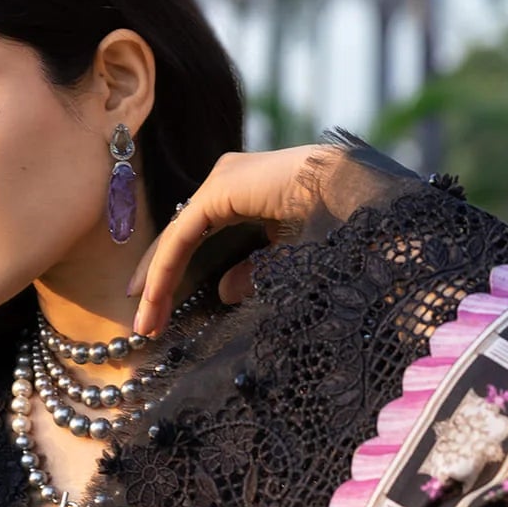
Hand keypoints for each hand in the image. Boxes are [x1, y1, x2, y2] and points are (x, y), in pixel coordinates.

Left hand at [129, 144, 332, 335]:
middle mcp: (229, 182)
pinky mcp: (220, 187)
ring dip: (158, 282)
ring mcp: (222, 180)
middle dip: (160, 284)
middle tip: (144, 326)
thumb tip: (221, 291)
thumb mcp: (287, 261)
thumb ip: (254, 273)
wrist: (363, 199)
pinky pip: (183, 234)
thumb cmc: (340, 227)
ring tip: (144, 324)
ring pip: (178, 238)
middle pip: (181, 238)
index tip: (158, 315)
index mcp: (246, 194)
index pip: (196, 238)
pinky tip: (152, 297)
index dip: (174, 276)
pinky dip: (165, 267)